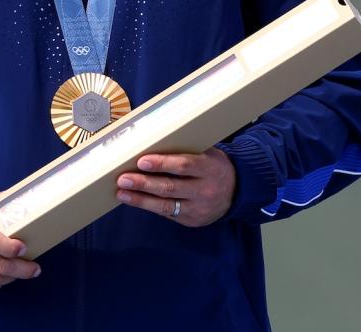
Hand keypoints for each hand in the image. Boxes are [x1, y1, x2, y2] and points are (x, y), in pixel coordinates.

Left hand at [115, 147, 235, 226]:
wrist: (237, 191)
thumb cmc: (214, 165)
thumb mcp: (207, 152)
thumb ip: (186, 149)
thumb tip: (153, 139)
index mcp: (208, 167)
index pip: (183, 166)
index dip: (162, 163)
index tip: (141, 161)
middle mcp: (204, 189)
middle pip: (170, 187)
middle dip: (144, 184)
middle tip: (123, 178)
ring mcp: (198, 208)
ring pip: (165, 205)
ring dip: (140, 199)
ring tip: (122, 192)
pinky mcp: (192, 220)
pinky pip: (168, 214)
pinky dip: (149, 207)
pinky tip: (135, 200)